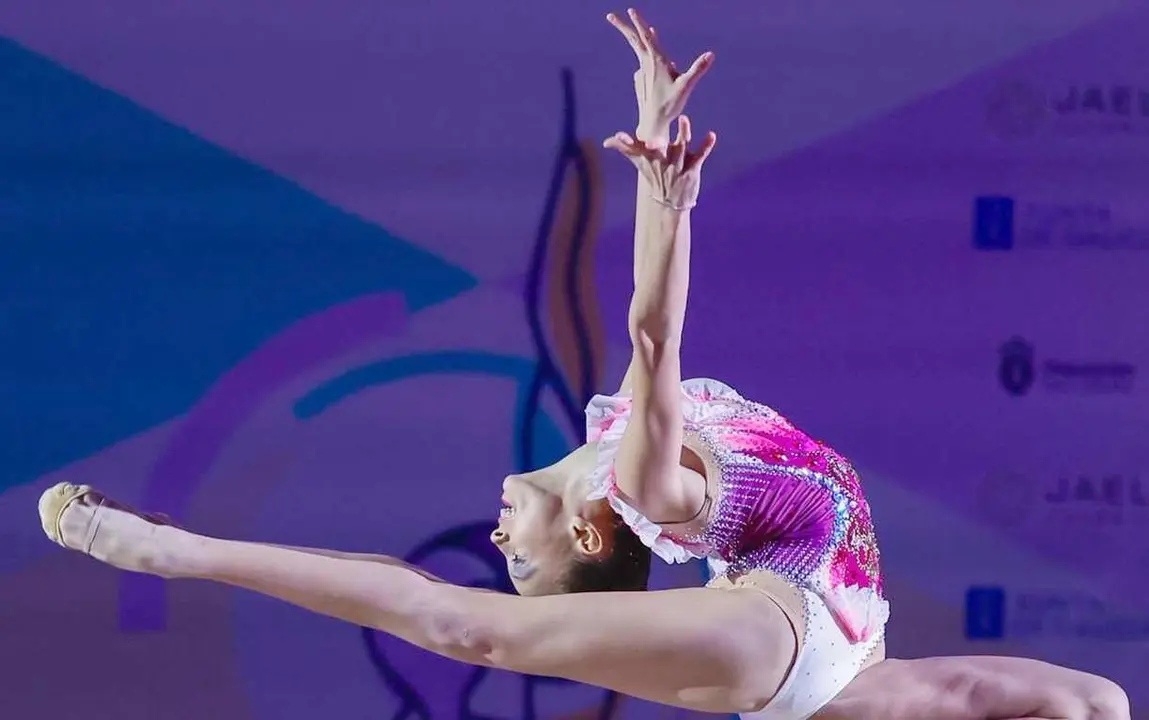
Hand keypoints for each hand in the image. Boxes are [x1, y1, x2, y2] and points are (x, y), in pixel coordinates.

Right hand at [604, 115, 716, 209]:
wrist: (671, 204)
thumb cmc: (654, 177)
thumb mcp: (640, 163)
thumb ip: (625, 148)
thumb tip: (606, 141)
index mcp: (649, 159)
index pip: (636, 149)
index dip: (626, 143)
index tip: (618, 136)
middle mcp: (663, 162)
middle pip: (659, 149)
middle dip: (656, 143)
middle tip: (653, 135)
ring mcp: (678, 166)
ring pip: (681, 147)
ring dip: (683, 133)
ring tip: (683, 119)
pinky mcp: (693, 169)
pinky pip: (700, 155)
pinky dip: (706, 145)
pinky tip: (711, 135)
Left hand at [607, 8, 713, 149]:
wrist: (653, 123)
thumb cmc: (669, 105)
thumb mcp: (686, 86)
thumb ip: (697, 69)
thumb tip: (711, 54)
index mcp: (656, 61)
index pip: (646, 37)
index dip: (639, 22)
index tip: (630, 10)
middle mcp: (646, 64)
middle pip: (634, 40)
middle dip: (623, 26)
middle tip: (609, 16)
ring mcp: (642, 72)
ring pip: (639, 49)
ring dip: (635, 36)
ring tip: (638, 26)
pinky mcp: (642, 80)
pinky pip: (645, 62)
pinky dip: (647, 53)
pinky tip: (652, 54)